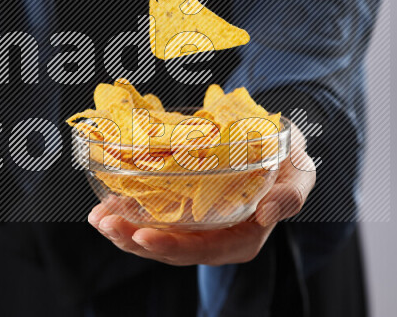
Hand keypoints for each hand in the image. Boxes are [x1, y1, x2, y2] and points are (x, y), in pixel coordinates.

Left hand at [87, 124, 315, 265]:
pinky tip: (106, 200)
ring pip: (155, 235)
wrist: (277, 144)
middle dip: (134, 240)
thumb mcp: (300, 174)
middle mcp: (214, 238)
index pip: (203, 252)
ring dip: (123, 228)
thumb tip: (267, 213)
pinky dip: (129, 209)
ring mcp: (195, 225)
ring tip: (96, 216)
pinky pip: (152, 214)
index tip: (144, 236)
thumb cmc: (289, 162)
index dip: (171, 247)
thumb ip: (289, 195)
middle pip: (170, 249)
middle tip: (105, 223)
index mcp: (241, 239)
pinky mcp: (182, 208)